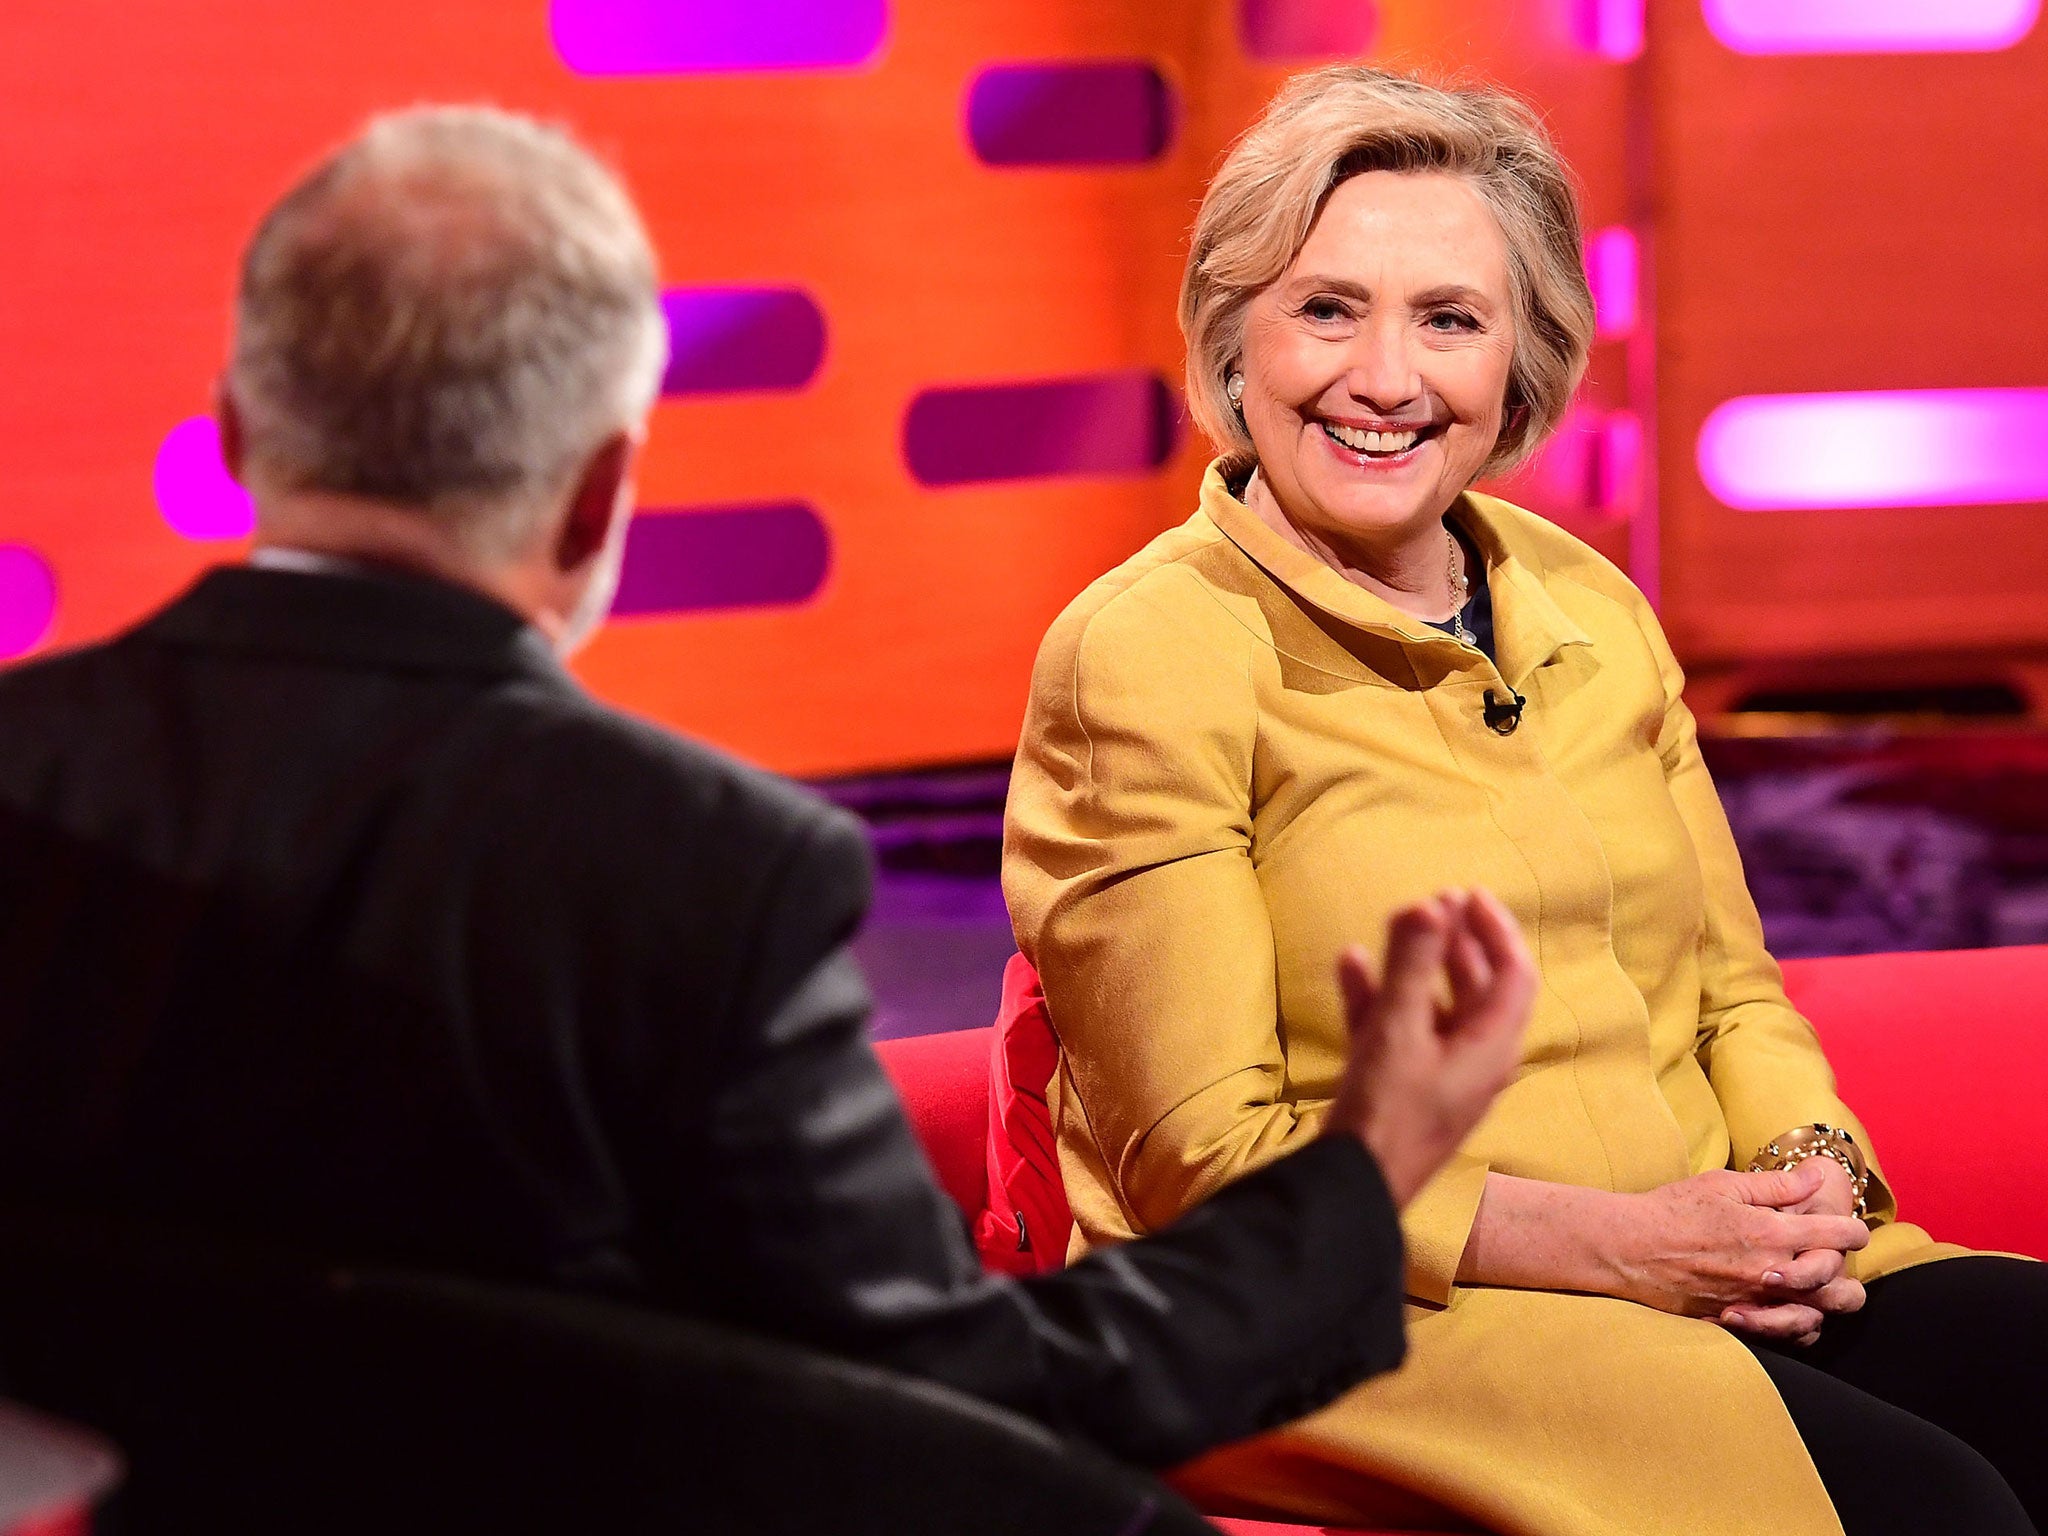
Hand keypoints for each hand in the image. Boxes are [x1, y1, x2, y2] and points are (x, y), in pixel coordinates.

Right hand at [1324, 889, 1534, 1206]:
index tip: (1468, 893)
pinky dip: (1379, 995)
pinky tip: (1351, 964)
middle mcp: (1473, 1061)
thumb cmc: (1386, 1111)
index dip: (1496, 929)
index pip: (1514, 975)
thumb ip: (1412, 965)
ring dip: (1417, 964)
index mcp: (1490, 1047)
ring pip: (1435, 1006)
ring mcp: (1437, 1076)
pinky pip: (1397, 1029)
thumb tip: (1428, 904)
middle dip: (1458, 941)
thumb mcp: (1399, 1030)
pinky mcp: (1402, 1088)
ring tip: (1398, 924)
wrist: (1352, 1189)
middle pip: (1478, 988)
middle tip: (1438, 901)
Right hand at [1603, 1160, 1868, 1341]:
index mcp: (1770, 1233)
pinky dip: (1797, 1325)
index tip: (1853, 1227)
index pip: (1835, 1235)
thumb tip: (1816, 1177)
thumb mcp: (1722, 1184)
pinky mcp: (1736, 1320)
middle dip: (1847, 1272)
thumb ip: (1775, 1185)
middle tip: (1839, 1259)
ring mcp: (1754, 1301)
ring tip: (1821, 1287)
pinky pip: (1784, 1335)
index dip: (1853, 1230)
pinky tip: (1791, 1308)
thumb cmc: (1671, 1210)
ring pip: (1817, 1315)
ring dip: (1826, 1302)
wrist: (1627, 1247)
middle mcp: (1769, 1272)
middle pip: (1838, 1285)